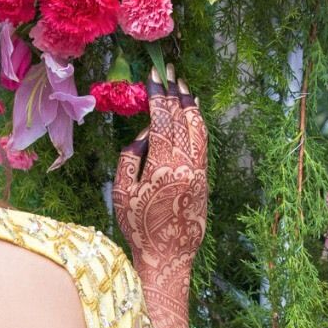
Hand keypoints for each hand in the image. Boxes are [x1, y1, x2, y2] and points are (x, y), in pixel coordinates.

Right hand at [113, 64, 207, 327]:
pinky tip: (194, 115)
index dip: (158, 95)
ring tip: (184, 86)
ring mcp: (199, 172)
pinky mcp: (205, 180)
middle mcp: (185, 165)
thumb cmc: (139, 228)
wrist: (167, 257)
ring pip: (198, 129)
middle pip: (181, 120)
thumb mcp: (122, 193)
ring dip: (190, 105)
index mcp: (162, 166)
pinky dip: (199, 125)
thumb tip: (144, 134)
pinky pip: (203, 144)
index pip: (161, 120)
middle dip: (174, 93)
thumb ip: (129, 158)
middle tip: (169, 71)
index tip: (155, 76)